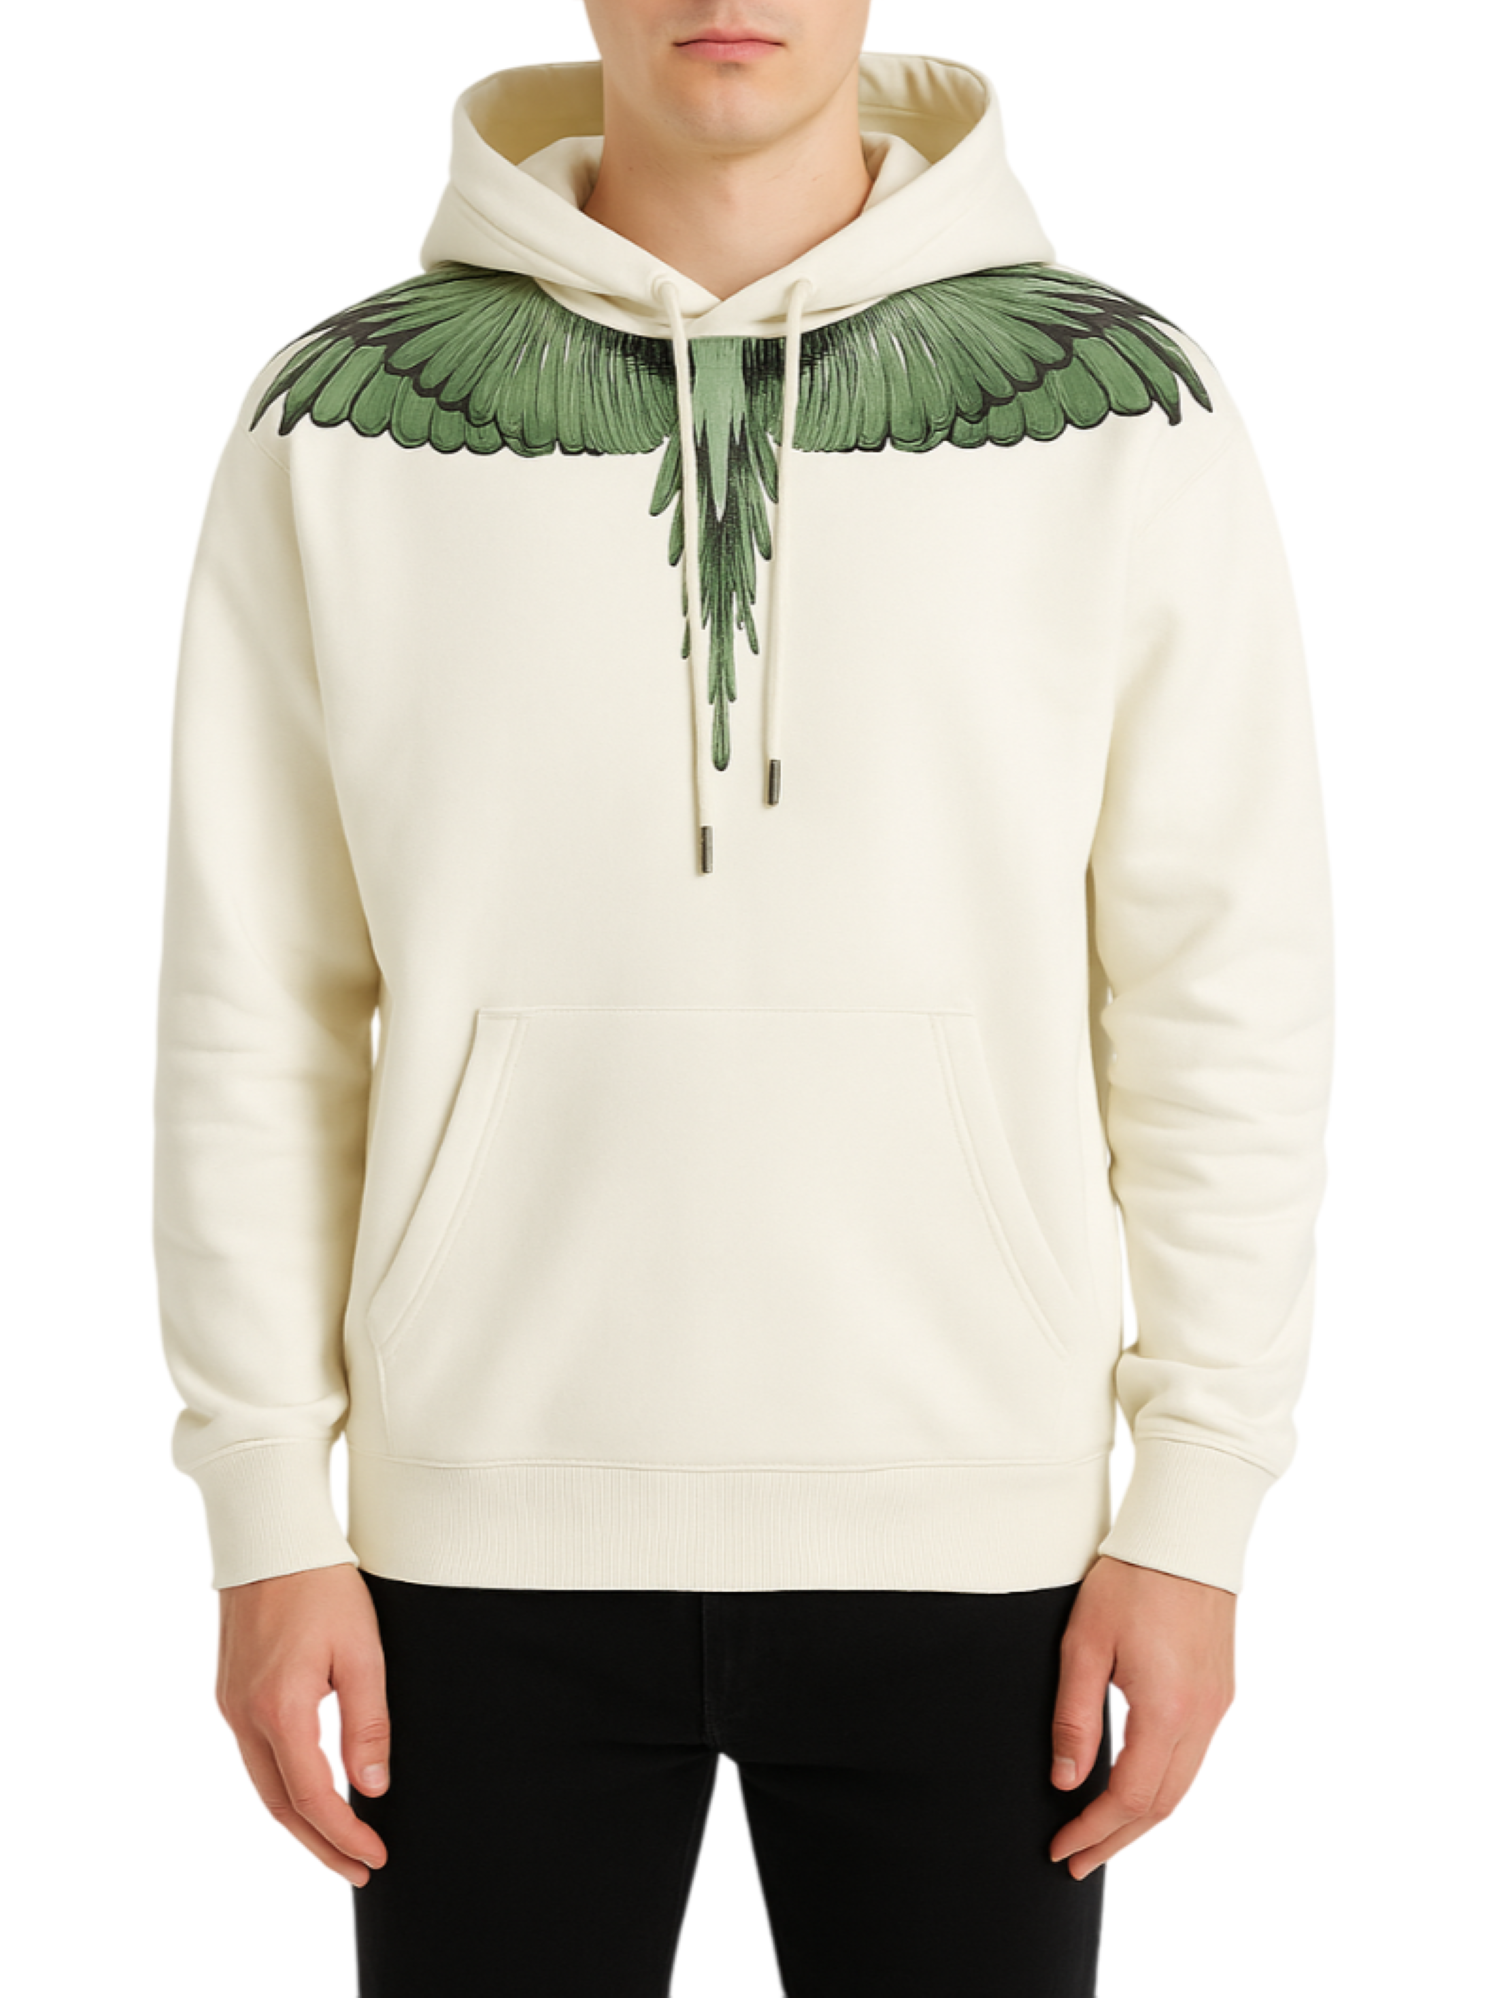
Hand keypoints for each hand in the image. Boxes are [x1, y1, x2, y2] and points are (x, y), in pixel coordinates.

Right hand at [216, 1563, 391, 1886]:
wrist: (272, 1537)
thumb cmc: (323, 1586)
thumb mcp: (362, 1651)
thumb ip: (368, 1724)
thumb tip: (373, 1789)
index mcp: (279, 1709)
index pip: (311, 1797)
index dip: (343, 1836)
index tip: (374, 1858)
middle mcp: (244, 1715)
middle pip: (280, 1805)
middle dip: (320, 1844)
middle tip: (359, 1869)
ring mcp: (230, 1704)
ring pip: (263, 1784)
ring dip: (300, 1819)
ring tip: (339, 1842)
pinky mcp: (229, 1691)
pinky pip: (254, 1756)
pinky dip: (282, 1785)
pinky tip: (308, 1791)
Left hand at [1049, 1553, 1235, 1879]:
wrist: (1186, 1534)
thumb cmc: (1130, 1580)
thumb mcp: (1084, 1644)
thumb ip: (1074, 1717)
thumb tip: (1064, 1781)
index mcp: (1167, 1711)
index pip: (1128, 1797)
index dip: (1092, 1831)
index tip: (1061, 1849)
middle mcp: (1202, 1719)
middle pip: (1160, 1806)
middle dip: (1116, 1840)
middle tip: (1076, 1862)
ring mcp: (1217, 1707)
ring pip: (1181, 1787)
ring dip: (1140, 1819)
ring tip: (1100, 1836)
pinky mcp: (1220, 1691)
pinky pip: (1193, 1759)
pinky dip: (1161, 1787)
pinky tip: (1135, 1788)